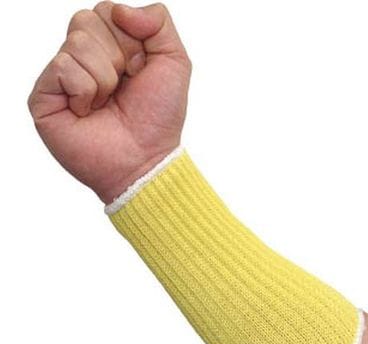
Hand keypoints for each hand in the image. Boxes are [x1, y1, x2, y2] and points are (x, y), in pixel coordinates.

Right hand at [28, 2, 190, 202]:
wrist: (145, 158)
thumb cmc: (158, 118)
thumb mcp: (175, 63)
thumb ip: (159, 22)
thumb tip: (120, 10)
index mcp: (110, 46)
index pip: (108, 11)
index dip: (131, 41)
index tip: (140, 72)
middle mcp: (82, 57)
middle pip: (87, 20)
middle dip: (118, 57)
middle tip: (123, 89)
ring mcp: (61, 76)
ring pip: (78, 42)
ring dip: (105, 78)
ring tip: (107, 104)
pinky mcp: (44, 95)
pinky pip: (63, 67)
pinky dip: (86, 92)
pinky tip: (89, 112)